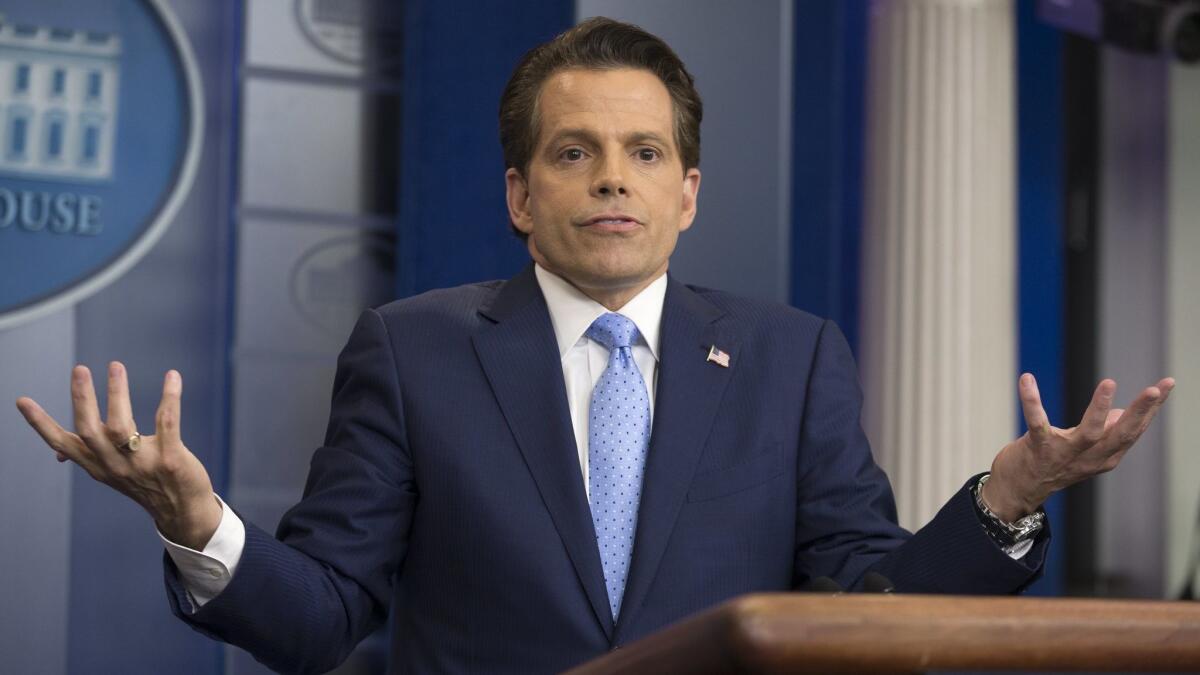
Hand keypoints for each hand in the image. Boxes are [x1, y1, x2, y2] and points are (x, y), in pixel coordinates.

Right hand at [15, 362, 220, 549]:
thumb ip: (89, 458)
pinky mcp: (171, 460)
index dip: (41, 424)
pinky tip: (172, 376)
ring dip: (117, 394)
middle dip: (82, 399)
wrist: (182, 512)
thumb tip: (57, 454)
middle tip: (80, 369)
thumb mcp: (111, 474)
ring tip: (115, 366)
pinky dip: (169, 398)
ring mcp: (142, 464)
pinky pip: (167, 424)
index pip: (63, 444)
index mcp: (97, 465)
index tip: (22, 401)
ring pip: (123, 427)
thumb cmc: (146, 484)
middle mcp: (114, 465)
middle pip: (90, 431)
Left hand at [983, 373, 1174, 521]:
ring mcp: (1064, 454)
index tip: (1167, 384)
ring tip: (1109, 383)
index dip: (1151, 409)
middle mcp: (1089, 457)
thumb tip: (1120, 413)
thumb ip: (1105, 434)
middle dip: (1140, 412)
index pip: (1134, 430)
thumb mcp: (1085, 452)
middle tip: (1155, 390)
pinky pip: (1037, 422)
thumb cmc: (1054, 464)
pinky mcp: (1038, 448)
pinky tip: (1027, 379)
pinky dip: (1032, 400)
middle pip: (1121, 434)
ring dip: (1100, 408)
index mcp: (1105, 456)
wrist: (1018, 491)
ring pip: (1089, 433)